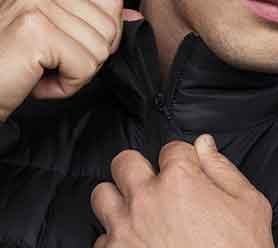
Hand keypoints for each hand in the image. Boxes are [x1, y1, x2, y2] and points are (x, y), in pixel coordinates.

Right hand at [0, 0, 142, 121]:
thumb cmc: (16, 68)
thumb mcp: (61, 41)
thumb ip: (96, 24)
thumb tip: (135, 17)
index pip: (111, 2)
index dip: (103, 35)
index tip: (72, 47)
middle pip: (110, 29)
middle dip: (88, 57)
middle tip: (53, 62)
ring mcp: (38, 3)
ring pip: (99, 51)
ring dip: (76, 73)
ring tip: (42, 70)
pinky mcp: (36, 30)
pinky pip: (85, 67)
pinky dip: (67, 85)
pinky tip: (39, 81)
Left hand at [90, 134, 277, 247]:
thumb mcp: (253, 208)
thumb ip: (223, 169)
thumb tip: (202, 143)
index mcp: (181, 181)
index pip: (170, 149)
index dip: (183, 164)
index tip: (189, 180)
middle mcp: (145, 200)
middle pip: (124, 162)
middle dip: (141, 171)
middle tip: (158, 194)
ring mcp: (123, 232)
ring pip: (102, 196)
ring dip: (120, 201)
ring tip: (140, 221)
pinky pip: (101, 241)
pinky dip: (117, 244)